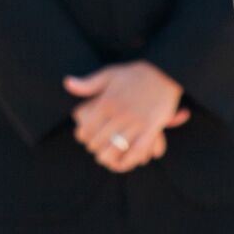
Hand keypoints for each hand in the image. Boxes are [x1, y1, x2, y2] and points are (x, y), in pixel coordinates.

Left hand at [64, 62, 191, 173]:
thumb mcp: (110, 74)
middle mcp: (120, 114)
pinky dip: (127, 161)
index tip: (83, 137)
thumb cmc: (136, 73)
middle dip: (94, 147)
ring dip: (107, 157)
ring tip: (105, 157)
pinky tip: (122, 162)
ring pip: (115, 150)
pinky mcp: (151, 130)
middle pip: (99, 141)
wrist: (166, 72)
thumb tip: (67, 83)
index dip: (83, 136)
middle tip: (94, 148)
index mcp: (107, 102)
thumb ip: (88, 83)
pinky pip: (136, 152)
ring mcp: (136, 123)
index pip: (87, 129)